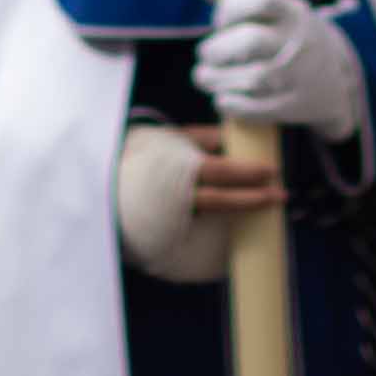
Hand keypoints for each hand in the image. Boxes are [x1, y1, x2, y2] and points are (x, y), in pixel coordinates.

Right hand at [114, 121, 274, 282]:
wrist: (93, 191)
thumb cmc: (131, 158)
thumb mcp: (161, 139)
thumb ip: (196, 137)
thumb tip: (229, 136)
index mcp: (174, 168)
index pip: (219, 171)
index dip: (249, 173)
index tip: (273, 172)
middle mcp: (172, 197)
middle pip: (221, 201)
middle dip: (254, 198)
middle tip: (281, 195)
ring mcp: (167, 220)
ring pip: (211, 219)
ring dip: (240, 214)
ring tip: (266, 211)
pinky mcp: (162, 238)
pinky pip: (196, 239)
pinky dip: (219, 240)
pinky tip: (237, 237)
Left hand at [182, 0, 369, 144]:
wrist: (336, 78)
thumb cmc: (285, 34)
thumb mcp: (268, 8)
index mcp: (292, 10)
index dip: (231, 8)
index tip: (219, 20)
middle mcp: (299, 41)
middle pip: (251, 42)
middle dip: (217, 50)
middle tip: (205, 54)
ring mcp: (299, 75)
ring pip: (254, 78)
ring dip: (217, 80)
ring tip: (203, 77)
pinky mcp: (294, 105)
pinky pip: (259, 109)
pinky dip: (233, 105)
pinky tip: (221, 99)